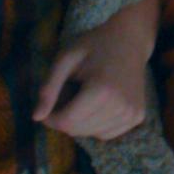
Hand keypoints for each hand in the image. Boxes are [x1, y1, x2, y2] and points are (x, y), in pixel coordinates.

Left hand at [34, 0, 157, 140]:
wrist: (130, 39)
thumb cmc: (94, 45)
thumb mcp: (66, 59)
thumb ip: (49, 89)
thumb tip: (36, 118)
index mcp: (102, 90)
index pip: (67, 122)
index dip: (51, 118)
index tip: (47, 106)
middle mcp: (120, 106)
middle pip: (78, 130)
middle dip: (65, 119)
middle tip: (67, 96)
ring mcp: (131, 113)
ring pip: (91, 134)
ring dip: (81, 122)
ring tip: (84, 96)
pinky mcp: (137, 117)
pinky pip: (106, 133)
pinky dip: (96, 124)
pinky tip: (98, 103)